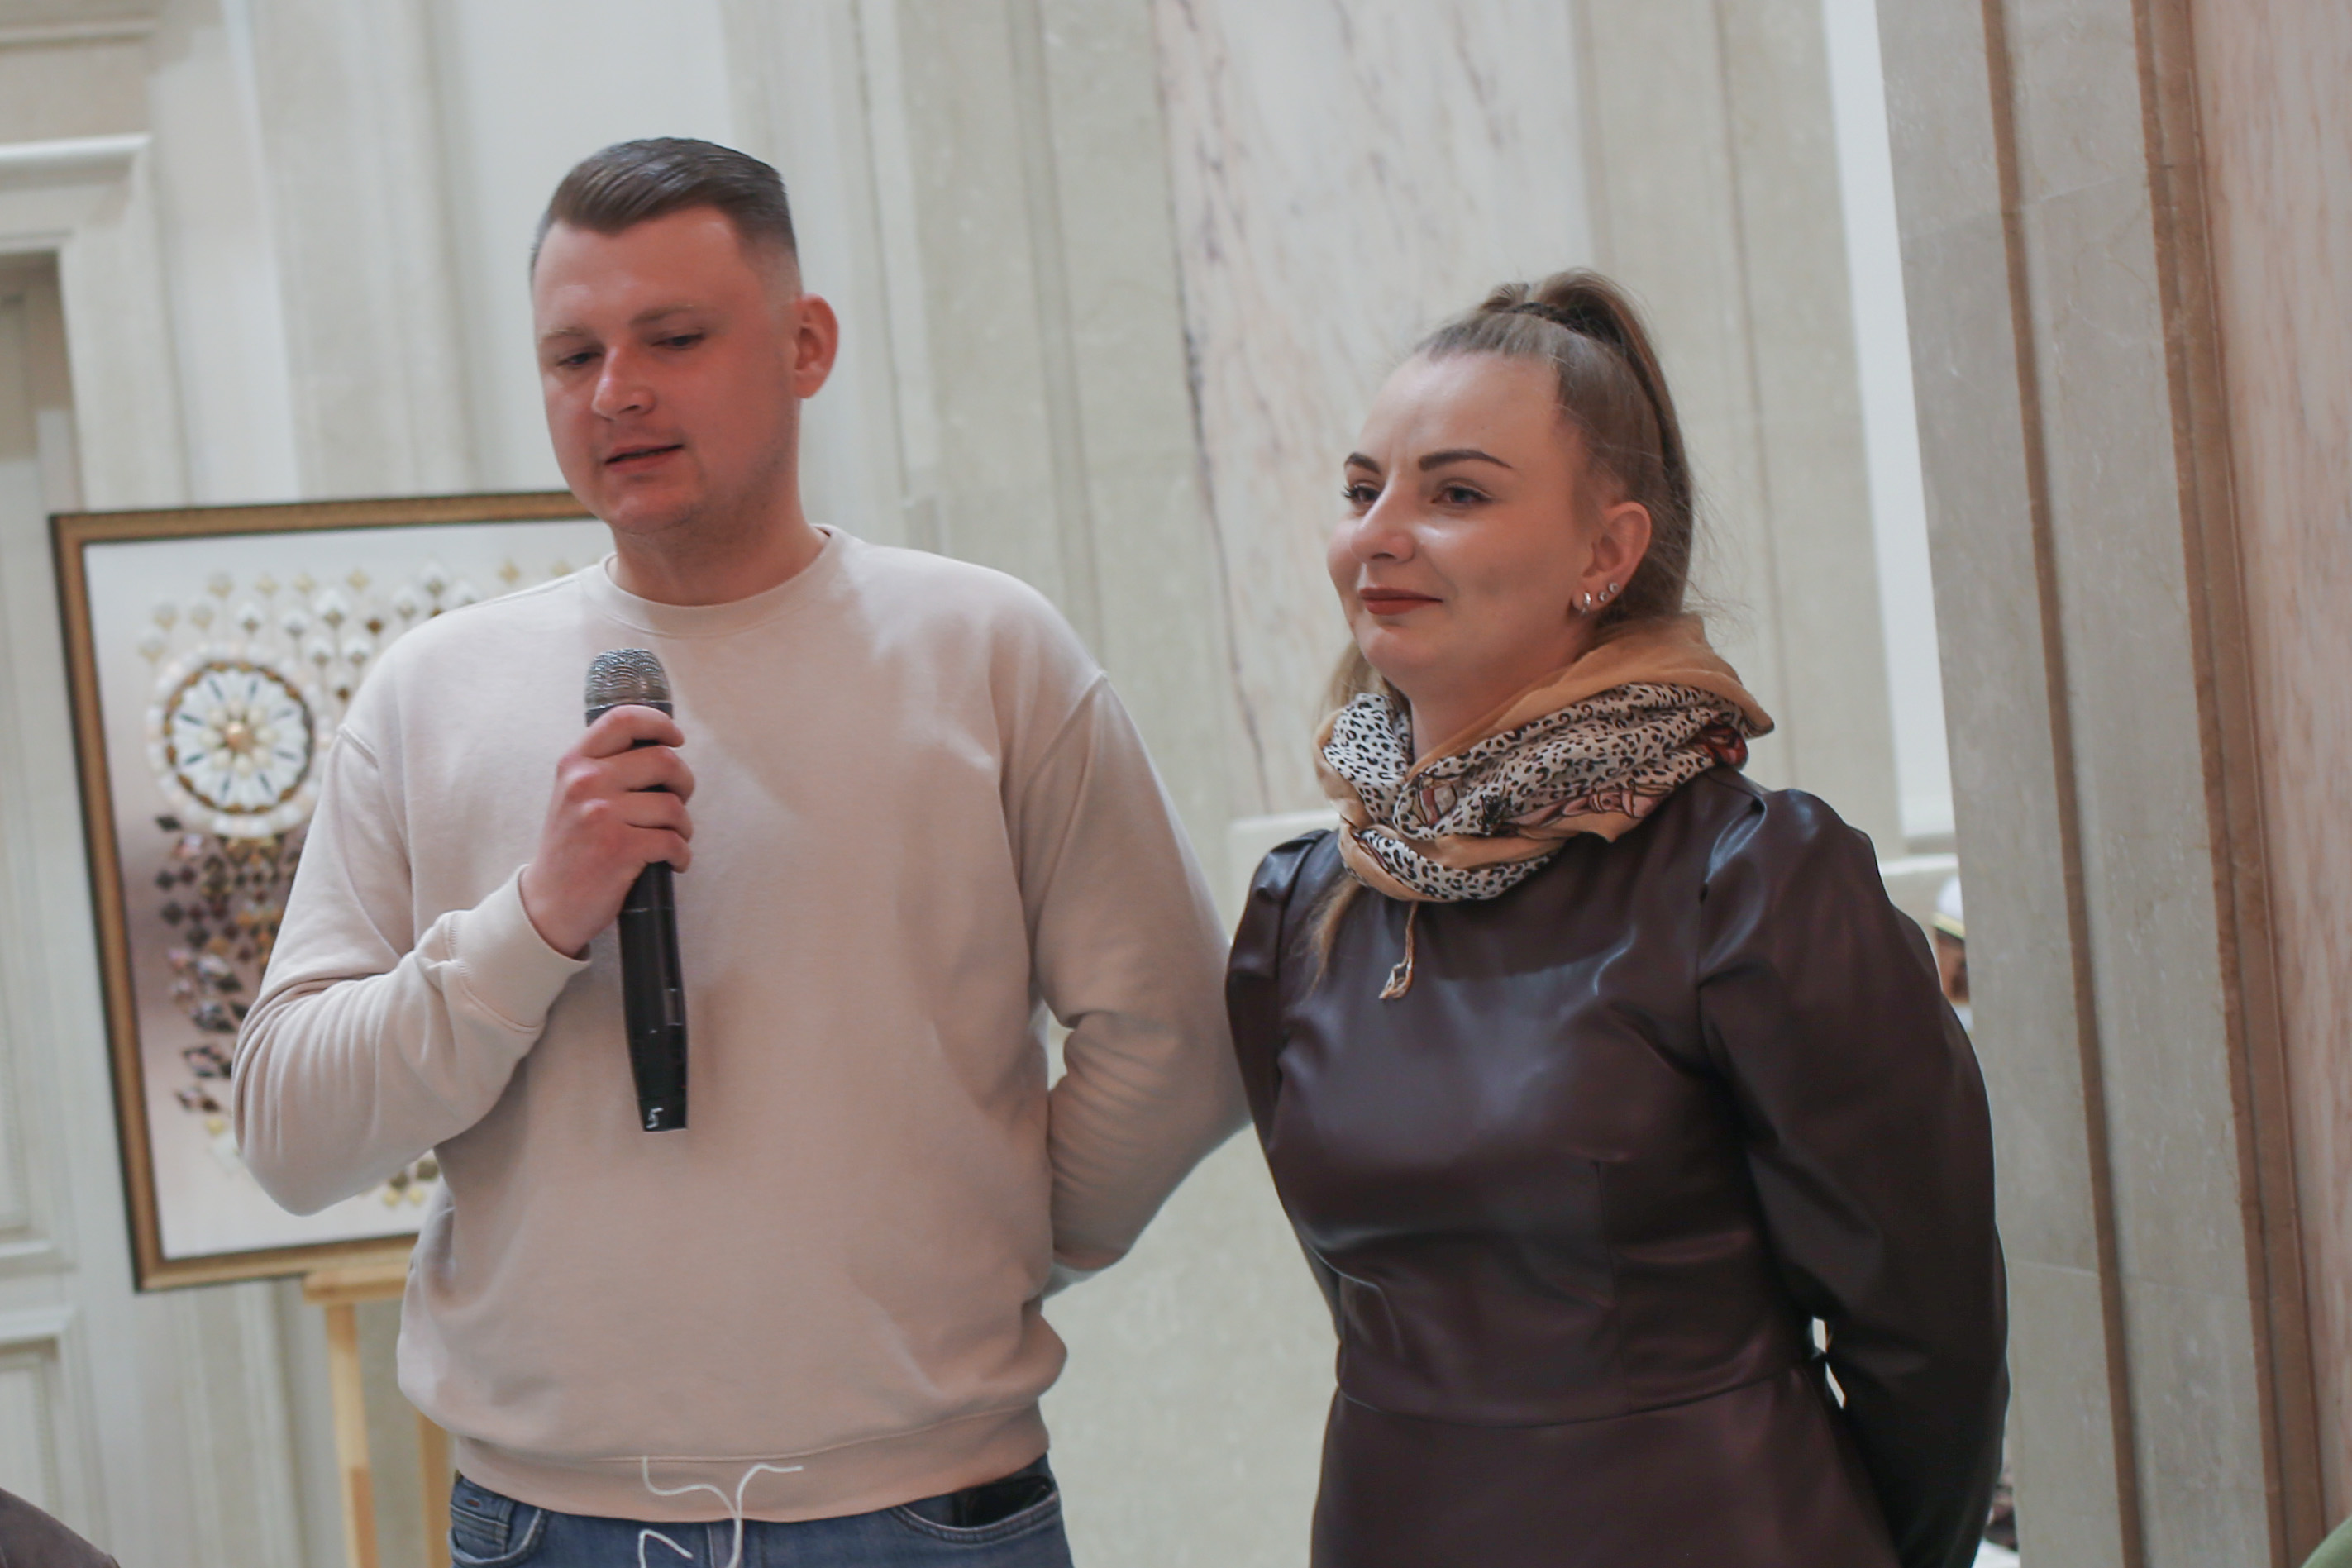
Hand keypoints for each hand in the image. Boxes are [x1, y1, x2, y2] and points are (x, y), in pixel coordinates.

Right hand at [518, 705, 694, 956]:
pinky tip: (672, 861)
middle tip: (679, 800)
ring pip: (673, 806)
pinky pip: (673, 841)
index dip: (659, 724)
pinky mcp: (619, 849)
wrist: (548, 903)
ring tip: (671, 838)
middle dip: (684, 783)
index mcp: (575, 764)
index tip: (676, 739)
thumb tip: (661, 748)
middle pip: (664, 760)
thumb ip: (605, 768)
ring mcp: (601, 815)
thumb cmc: (571, 847)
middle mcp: (585, 783)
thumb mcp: (573, 795)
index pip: (623, 720)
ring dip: (683, 826)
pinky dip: (681, 855)